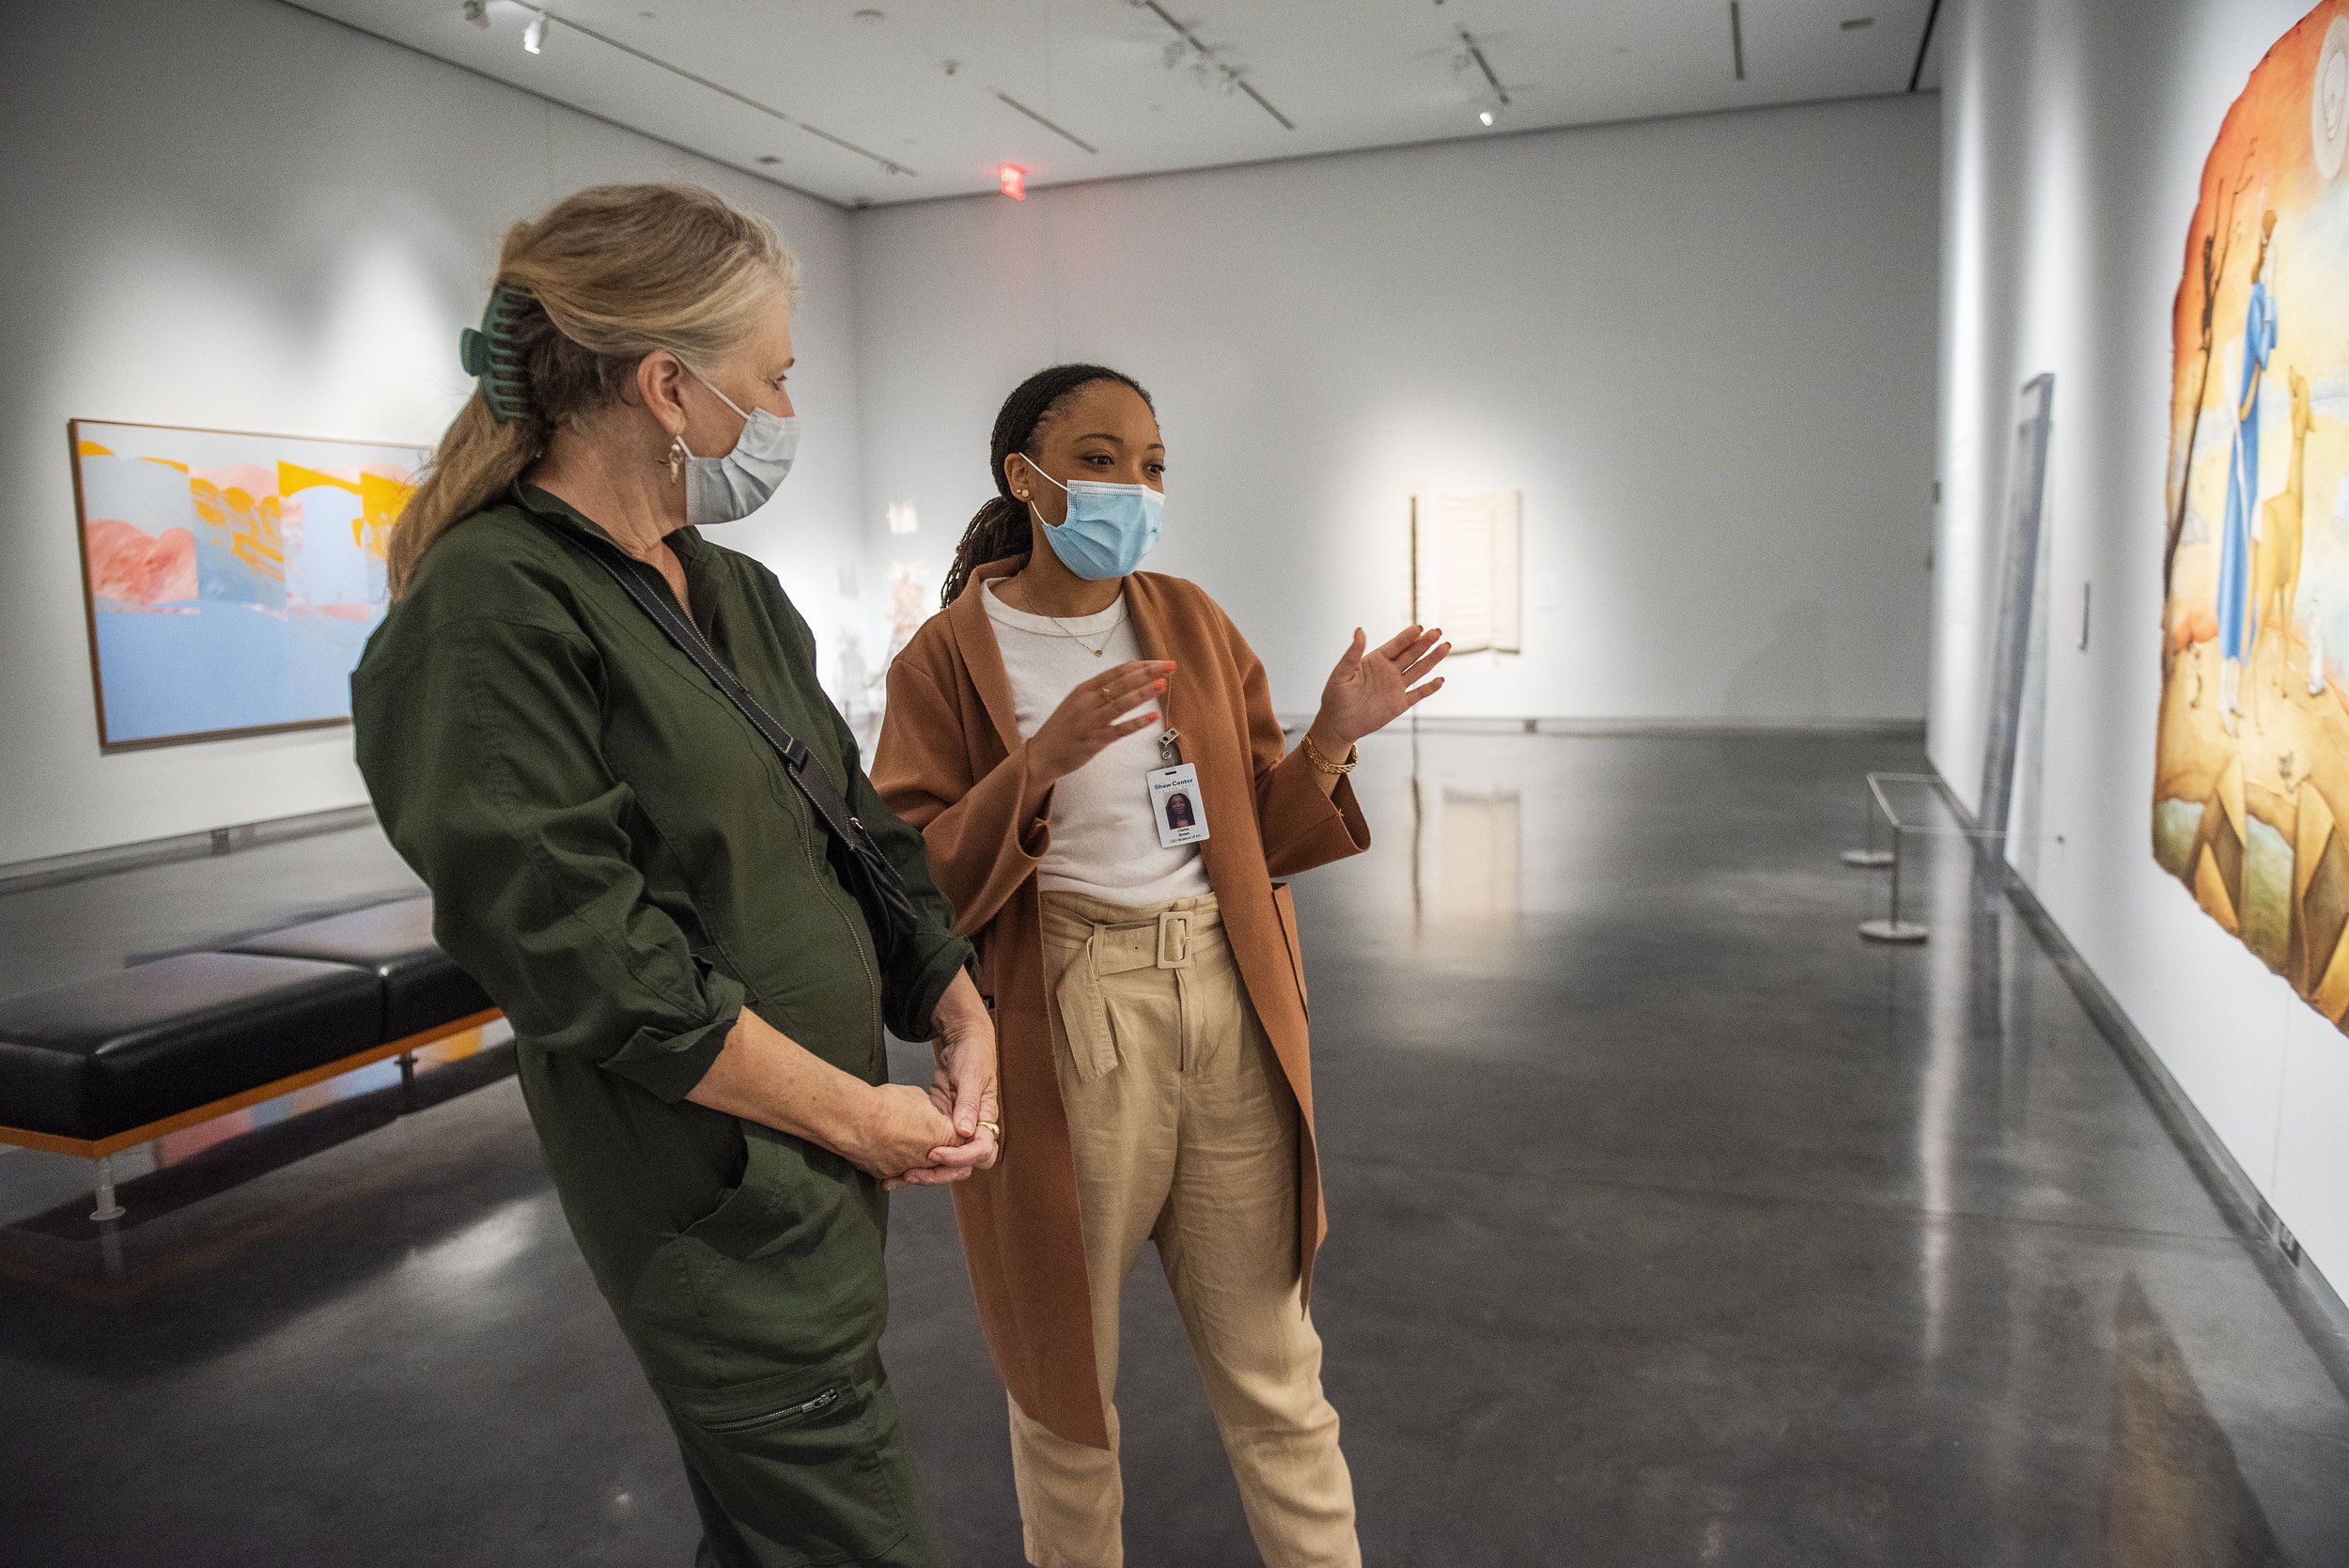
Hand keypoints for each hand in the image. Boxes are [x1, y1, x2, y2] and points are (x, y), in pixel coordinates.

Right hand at [839, 1083, 959, 1182]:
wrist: (855, 1119)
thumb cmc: (886, 1105)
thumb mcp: (918, 1098)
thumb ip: (931, 1112)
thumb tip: (927, 1113)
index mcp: (944, 1137)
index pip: (962, 1144)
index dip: (956, 1138)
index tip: (948, 1132)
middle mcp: (929, 1158)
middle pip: (943, 1163)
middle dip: (939, 1155)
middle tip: (929, 1144)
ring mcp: (908, 1169)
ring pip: (919, 1170)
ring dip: (916, 1161)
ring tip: (905, 1146)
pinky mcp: (887, 1174)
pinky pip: (896, 1172)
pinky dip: (894, 1164)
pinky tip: (887, 1151)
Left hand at [889, 974, 1001, 1188]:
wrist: (964, 1040)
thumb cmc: (974, 1054)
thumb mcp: (971, 1075)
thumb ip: (969, 1103)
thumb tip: (965, 1132)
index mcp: (986, 1119)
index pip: (981, 1151)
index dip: (959, 1157)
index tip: (935, 1153)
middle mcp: (973, 1130)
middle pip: (963, 1166)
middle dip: (938, 1174)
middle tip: (911, 1174)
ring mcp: (955, 1129)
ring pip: (945, 1162)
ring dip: (924, 1173)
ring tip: (896, 1178)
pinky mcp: (938, 1125)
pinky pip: (930, 1147)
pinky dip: (915, 1159)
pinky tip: (894, 1166)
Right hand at [1029, 658, 1171, 782]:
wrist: (1042, 754)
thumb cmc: (1064, 727)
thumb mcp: (1078, 700)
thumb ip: (1102, 686)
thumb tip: (1130, 666)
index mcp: (1084, 689)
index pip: (1116, 672)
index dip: (1140, 666)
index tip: (1160, 662)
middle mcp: (1086, 702)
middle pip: (1121, 684)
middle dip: (1147, 674)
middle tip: (1169, 667)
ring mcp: (1090, 722)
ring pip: (1120, 704)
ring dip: (1142, 694)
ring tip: (1162, 685)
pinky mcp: (1094, 741)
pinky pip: (1118, 730)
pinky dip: (1136, 724)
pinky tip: (1152, 717)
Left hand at [1310, 625, 1447, 747]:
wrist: (1337, 724)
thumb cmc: (1335, 697)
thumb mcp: (1342, 673)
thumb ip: (1352, 653)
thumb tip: (1360, 630)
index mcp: (1375, 661)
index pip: (1395, 645)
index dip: (1407, 636)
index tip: (1419, 627)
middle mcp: (1388, 671)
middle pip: (1411, 654)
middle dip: (1424, 643)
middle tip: (1437, 632)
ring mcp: (1395, 687)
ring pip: (1418, 670)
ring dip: (1432, 659)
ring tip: (1446, 646)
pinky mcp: (1399, 704)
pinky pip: (1418, 694)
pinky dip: (1429, 688)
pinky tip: (1440, 679)